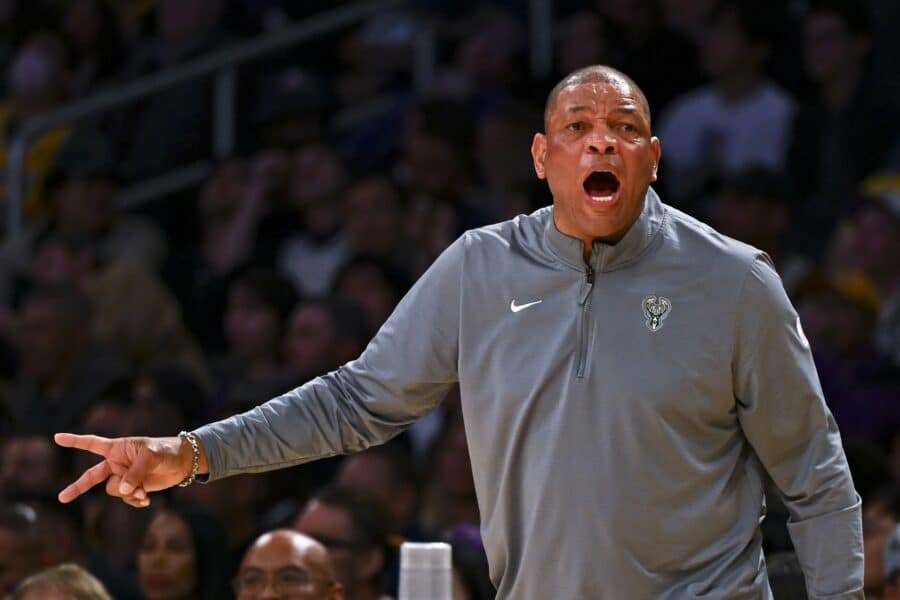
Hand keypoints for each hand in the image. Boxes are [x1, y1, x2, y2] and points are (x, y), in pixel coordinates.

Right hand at [54, 433, 203, 507]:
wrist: (183, 462)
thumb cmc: (166, 451)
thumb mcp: (150, 457)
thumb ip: (134, 473)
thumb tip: (124, 489)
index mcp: (118, 448)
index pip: (92, 444)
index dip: (75, 441)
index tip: (57, 437)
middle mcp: (117, 463)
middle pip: (92, 476)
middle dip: (77, 488)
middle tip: (62, 498)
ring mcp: (125, 476)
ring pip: (114, 490)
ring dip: (126, 494)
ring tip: (142, 493)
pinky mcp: (135, 487)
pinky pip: (126, 498)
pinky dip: (134, 501)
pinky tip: (146, 500)